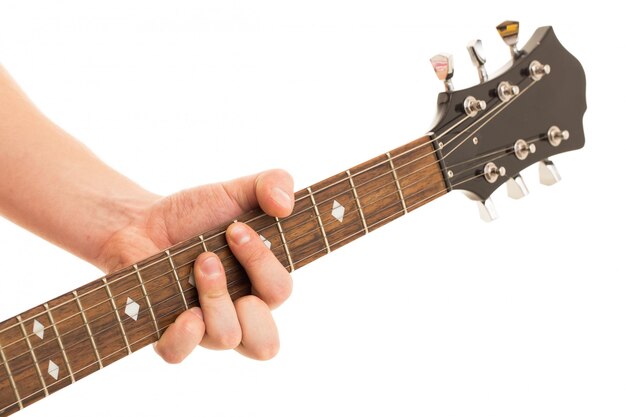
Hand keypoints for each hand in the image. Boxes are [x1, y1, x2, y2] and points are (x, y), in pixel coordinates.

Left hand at [96, 169, 294, 361]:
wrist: (141, 222)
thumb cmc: (196, 214)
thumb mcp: (237, 190)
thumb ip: (272, 183)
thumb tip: (286, 204)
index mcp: (260, 285)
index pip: (280, 291)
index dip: (263, 262)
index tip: (236, 228)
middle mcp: (237, 314)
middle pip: (265, 343)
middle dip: (251, 303)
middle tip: (220, 261)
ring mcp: (203, 328)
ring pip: (225, 338)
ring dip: (214, 296)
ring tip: (197, 263)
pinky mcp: (165, 332)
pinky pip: (177, 354)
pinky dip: (183, 336)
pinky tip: (183, 309)